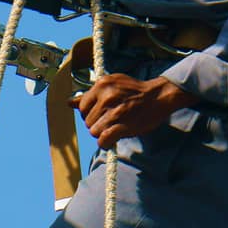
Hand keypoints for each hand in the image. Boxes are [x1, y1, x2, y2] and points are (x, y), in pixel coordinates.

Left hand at [75, 73, 192, 147]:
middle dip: (96, 124)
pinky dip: (105, 143)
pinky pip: (103, 140)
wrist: (158, 96)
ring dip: (101, 133)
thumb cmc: (134, 91)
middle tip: (109, 121)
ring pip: (93, 131)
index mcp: (102, 85)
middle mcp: (106, 97)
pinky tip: (111, 140)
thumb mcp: (111, 84)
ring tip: (113, 129)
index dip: (90, 113)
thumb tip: (69, 102)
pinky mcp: (123, 126)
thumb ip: (90, 94)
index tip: (101, 114)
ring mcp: (114, 112)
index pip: (82, 107)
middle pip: (87, 121)